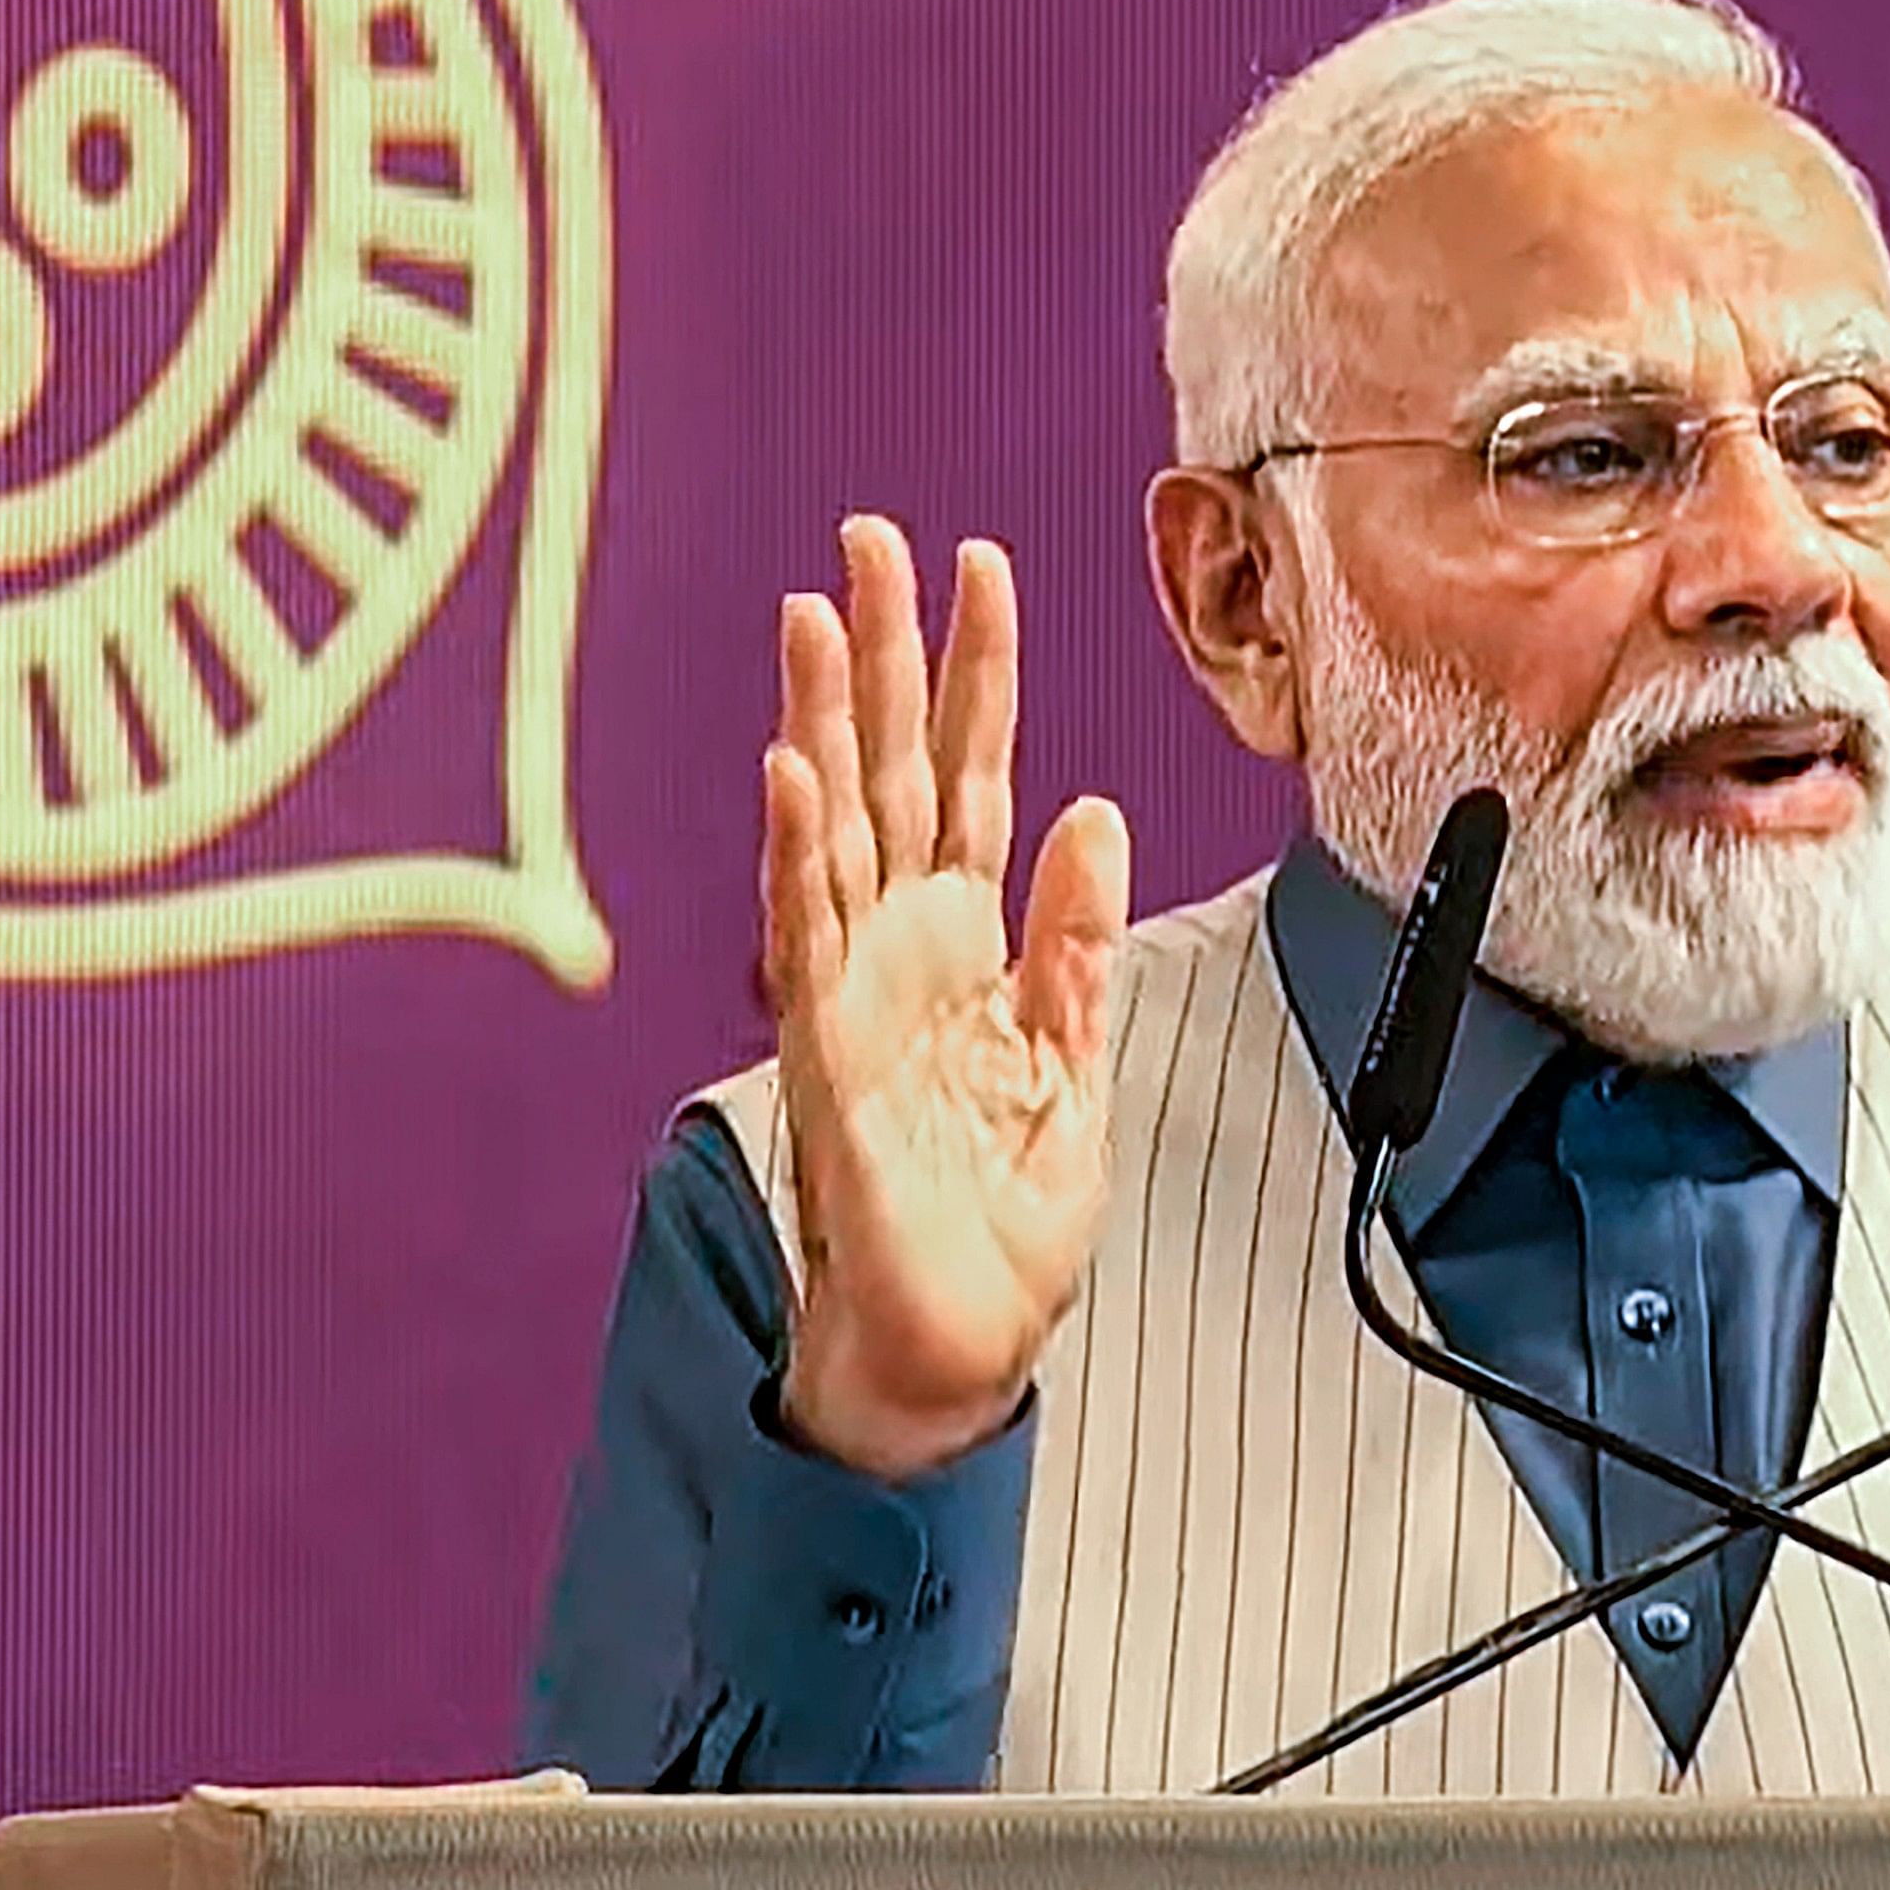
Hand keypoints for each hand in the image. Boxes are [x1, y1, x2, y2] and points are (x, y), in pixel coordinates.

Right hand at [763, 517, 1129, 1477]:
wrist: (956, 1353)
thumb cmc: (998, 1224)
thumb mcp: (1075, 1069)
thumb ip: (1078, 945)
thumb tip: (1097, 814)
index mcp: (968, 950)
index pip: (975, 781)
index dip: (980, 676)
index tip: (979, 564)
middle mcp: (900, 954)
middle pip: (895, 776)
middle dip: (888, 657)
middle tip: (871, 536)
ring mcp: (855, 1001)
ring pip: (835, 833)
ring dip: (825, 723)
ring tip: (817, 616)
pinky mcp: (829, 1065)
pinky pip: (807, 946)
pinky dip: (799, 859)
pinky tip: (793, 776)